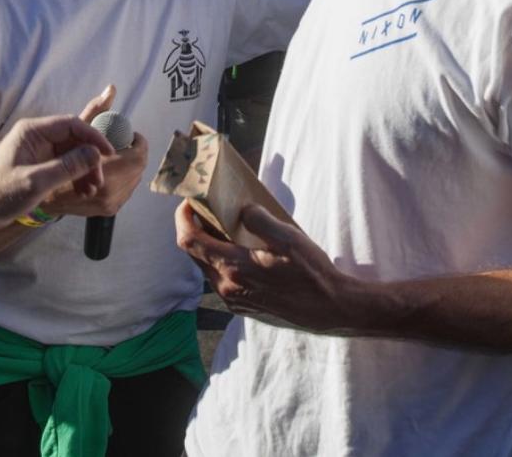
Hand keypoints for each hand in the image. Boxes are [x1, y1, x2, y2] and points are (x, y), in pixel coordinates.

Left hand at [0, 115, 113, 231]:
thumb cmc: (0, 193)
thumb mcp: (36, 181)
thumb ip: (67, 167)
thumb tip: (96, 154)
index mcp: (33, 131)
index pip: (72, 124)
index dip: (93, 137)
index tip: (108, 153)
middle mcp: (37, 136)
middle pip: (74, 139)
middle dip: (90, 158)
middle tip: (98, 179)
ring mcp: (38, 150)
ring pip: (72, 153)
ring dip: (84, 169)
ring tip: (91, 189)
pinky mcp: (39, 164)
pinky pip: (64, 164)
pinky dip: (75, 176)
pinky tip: (81, 191)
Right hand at [41, 83, 148, 216]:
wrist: (16, 198)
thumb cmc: (39, 164)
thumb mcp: (68, 133)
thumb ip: (93, 112)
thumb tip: (112, 88)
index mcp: (104, 175)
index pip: (139, 155)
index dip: (136, 141)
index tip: (126, 134)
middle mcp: (108, 193)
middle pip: (138, 166)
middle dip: (131, 151)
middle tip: (117, 142)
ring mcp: (107, 205)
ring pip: (133, 178)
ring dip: (126, 165)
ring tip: (109, 156)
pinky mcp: (105, 211)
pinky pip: (125, 190)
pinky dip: (119, 177)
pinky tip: (105, 170)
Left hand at [175, 200, 347, 331]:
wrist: (328, 309)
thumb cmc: (311, 273)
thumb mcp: (288, 239)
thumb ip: (261, 221)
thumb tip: (242, 209)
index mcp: (234, 268)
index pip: (190, 241)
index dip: (183, 218)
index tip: (189, 202)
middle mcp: (227, 287)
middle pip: (194, 253)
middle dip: (195, 228)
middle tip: (206, 208)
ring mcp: (233, 300)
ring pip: (206, 267)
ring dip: (209, 245)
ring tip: (225, 226)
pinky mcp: (242, 306)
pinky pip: (220, 279)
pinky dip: (221, 260)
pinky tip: (240, 249)